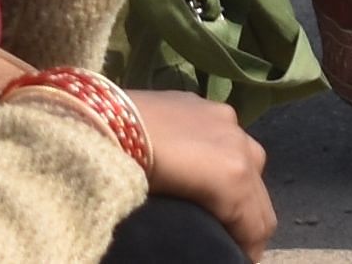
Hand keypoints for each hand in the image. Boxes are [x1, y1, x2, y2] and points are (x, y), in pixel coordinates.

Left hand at [134, 90, 277, 253]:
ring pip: (249, 161)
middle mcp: (239, 143)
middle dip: (249, 222)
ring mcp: (223, 118)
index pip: (258, 223)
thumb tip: (204, 238)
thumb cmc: (126, 177)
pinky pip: (227, 138)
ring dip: (239, 188)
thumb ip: (200, 224)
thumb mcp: (169, 211)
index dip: (248, 250)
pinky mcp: (203, 102)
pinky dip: (223, 159)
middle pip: (260, 195)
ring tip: (216, 206)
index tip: (235, 260)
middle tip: (229, 242)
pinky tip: (199, 169)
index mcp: (233, 175)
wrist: (91, 120)